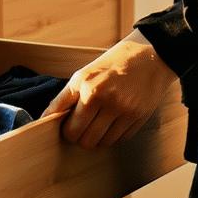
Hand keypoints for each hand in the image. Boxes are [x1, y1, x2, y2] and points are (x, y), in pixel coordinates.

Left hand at [43, 30, 177, 149]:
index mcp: (88, 87)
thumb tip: (45, 119)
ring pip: (102, 143)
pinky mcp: (139, 116)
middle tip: (83, 127)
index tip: (68, 127)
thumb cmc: (113, 64)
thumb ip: (65, 98)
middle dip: (80, 138)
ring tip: (98, 124)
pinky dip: (114, 134)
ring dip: (97, 138)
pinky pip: (119, 139)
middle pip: (84, 141)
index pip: (69, 129)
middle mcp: (106, 99)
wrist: (151, 54)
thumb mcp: (84, 74)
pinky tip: (116, 119)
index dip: (65, 132)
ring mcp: (124, 109)